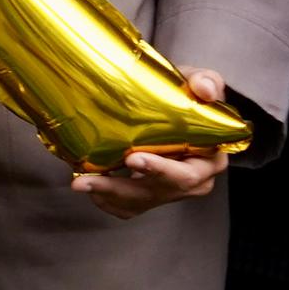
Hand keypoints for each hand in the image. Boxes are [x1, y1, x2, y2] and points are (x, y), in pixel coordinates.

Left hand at [73, 68, 237, 215]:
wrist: (174, 107)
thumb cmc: (187, 95)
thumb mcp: (200, 82)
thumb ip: (206, 82)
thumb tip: (204, 89)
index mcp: (210, 158)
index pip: (188, 172)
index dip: (161, 169)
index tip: (134, 158)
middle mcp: (194, 181)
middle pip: (158, 192)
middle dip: (122, 187)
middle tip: (90, 178)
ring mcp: (170, 192)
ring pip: (138, 202)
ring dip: (106, 195)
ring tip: (78, 182)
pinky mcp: (151, 197)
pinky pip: (126, 207)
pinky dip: (105, 199)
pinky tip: (87, 186)